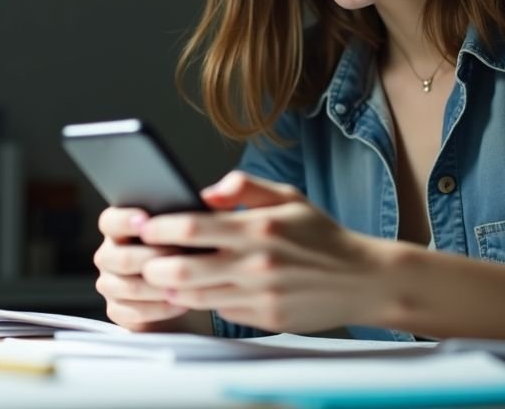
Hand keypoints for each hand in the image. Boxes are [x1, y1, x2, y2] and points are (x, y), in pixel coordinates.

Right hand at [93, 206, 190, 330]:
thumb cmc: (186, 251)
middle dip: (155, 258)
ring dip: (161, 287)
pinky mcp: (116, 310)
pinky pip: (135, 312)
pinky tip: (182, 304)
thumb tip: (201, 204)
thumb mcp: (182, 231)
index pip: (110, 221)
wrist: (185, 290)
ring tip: (188, 284)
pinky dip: (161, 309)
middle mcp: (108, 255)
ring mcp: (109, 284)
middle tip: (183, 257)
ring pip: (130, 287)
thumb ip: (180, 217)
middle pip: (122, 258)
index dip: (125, 220)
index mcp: (116, 229)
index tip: (147, 221)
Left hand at [137, 172, 388, 332]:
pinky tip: (192, 292)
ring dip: (170, 286)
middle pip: (181, 267)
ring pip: (194, 295)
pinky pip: (218, 311)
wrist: (363, 279)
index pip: (192, 226)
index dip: (159, 227)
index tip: (143, 225)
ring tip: (159, 274)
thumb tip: (206, 191)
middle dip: (152, 263)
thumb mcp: (288, 197)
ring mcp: (258, 294)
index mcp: (258, 227)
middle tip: (141, 257)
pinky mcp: (264, 317)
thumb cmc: (322, 235)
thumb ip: (245, 186)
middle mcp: (256, 262)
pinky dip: (200, 302)